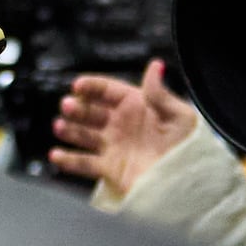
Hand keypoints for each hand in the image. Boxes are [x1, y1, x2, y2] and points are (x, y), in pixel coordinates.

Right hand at [49, 57, 201, 201]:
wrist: (187, 181)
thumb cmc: (188, 146)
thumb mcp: (179, 116)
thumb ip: (159, 93)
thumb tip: (155, 65)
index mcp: (135, 106)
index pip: (106, 90)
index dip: (91, 87)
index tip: (78, 86)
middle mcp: (120, 124)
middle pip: (91, 111)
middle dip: (77, 108)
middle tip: (68, 107)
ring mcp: (113, 147)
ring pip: (84, 135)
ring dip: (69, 130)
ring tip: (60, 127)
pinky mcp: (110, 170)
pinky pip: (84, 164)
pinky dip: (68, 160)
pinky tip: (56, 155)